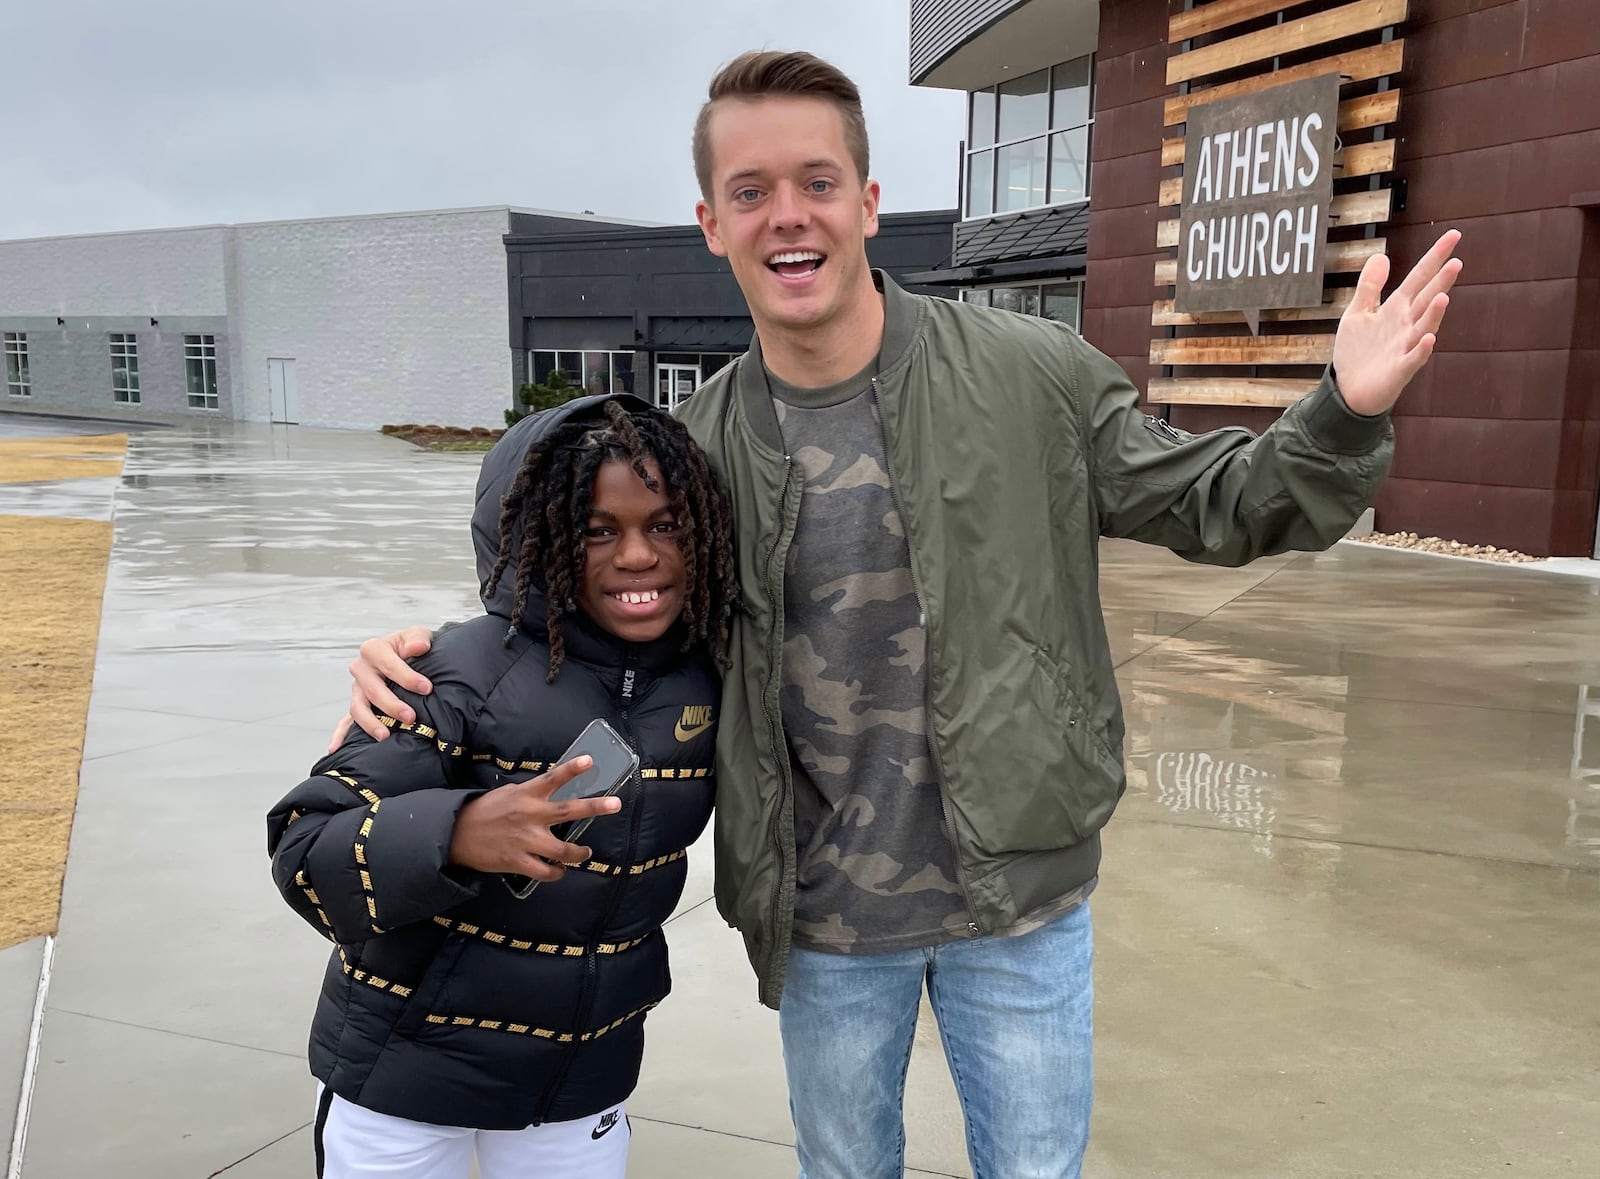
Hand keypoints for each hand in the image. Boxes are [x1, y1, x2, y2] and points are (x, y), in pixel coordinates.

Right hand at [328, 625, 435, 750]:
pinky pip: (345, 722)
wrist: (408, 656)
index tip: (426, 689)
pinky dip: (340, 735)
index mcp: (374, 649)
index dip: (407, 677)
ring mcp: (358, 689)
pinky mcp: (358, 704)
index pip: (388, 664)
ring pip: (358, 708)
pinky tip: (336, 749)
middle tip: (411, 717)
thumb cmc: (413, 646)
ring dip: (370, 723)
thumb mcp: (418, 635)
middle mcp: (362, 669)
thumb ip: (418, 638)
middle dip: (391, 705)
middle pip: (372, 689)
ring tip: (385, 735)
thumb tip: (417, 648)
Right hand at [448, 756, 622, 880]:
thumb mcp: (506, 794)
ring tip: (585, 852)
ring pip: (563, 850)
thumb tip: (551, 792)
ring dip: (579, 853)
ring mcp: (525, 840)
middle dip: (594, 807)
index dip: (571, 769)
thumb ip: (530, 794)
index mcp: (525, 795)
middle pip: (567, 810)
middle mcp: (529, 815)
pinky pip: (546, 872)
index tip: (590, 760)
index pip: (552, 778)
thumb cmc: (483, 812)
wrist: (455, 835)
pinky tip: (560, 870)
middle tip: (615, 804)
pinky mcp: (518, 861)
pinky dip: (557, 873)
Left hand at [1331, 229, 1462, 415]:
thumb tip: (1381, 255)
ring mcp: (1405, 347)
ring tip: (1444, 297)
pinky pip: (1414, 358)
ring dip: (1434, 314)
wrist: (1350, 390)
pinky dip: (1422, 349)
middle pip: (1426, 299)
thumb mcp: (1357, 314)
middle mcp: (1405, 325)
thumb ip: (1369, 286)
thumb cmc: (1357, 352)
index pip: (1419, 278)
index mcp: (1396, 309)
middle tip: (1456, 262)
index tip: (1453, 235)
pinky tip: (1429, 337)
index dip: (1434, 257)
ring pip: (1424, 327)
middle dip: (1441, 283)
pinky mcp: (1399, 370)